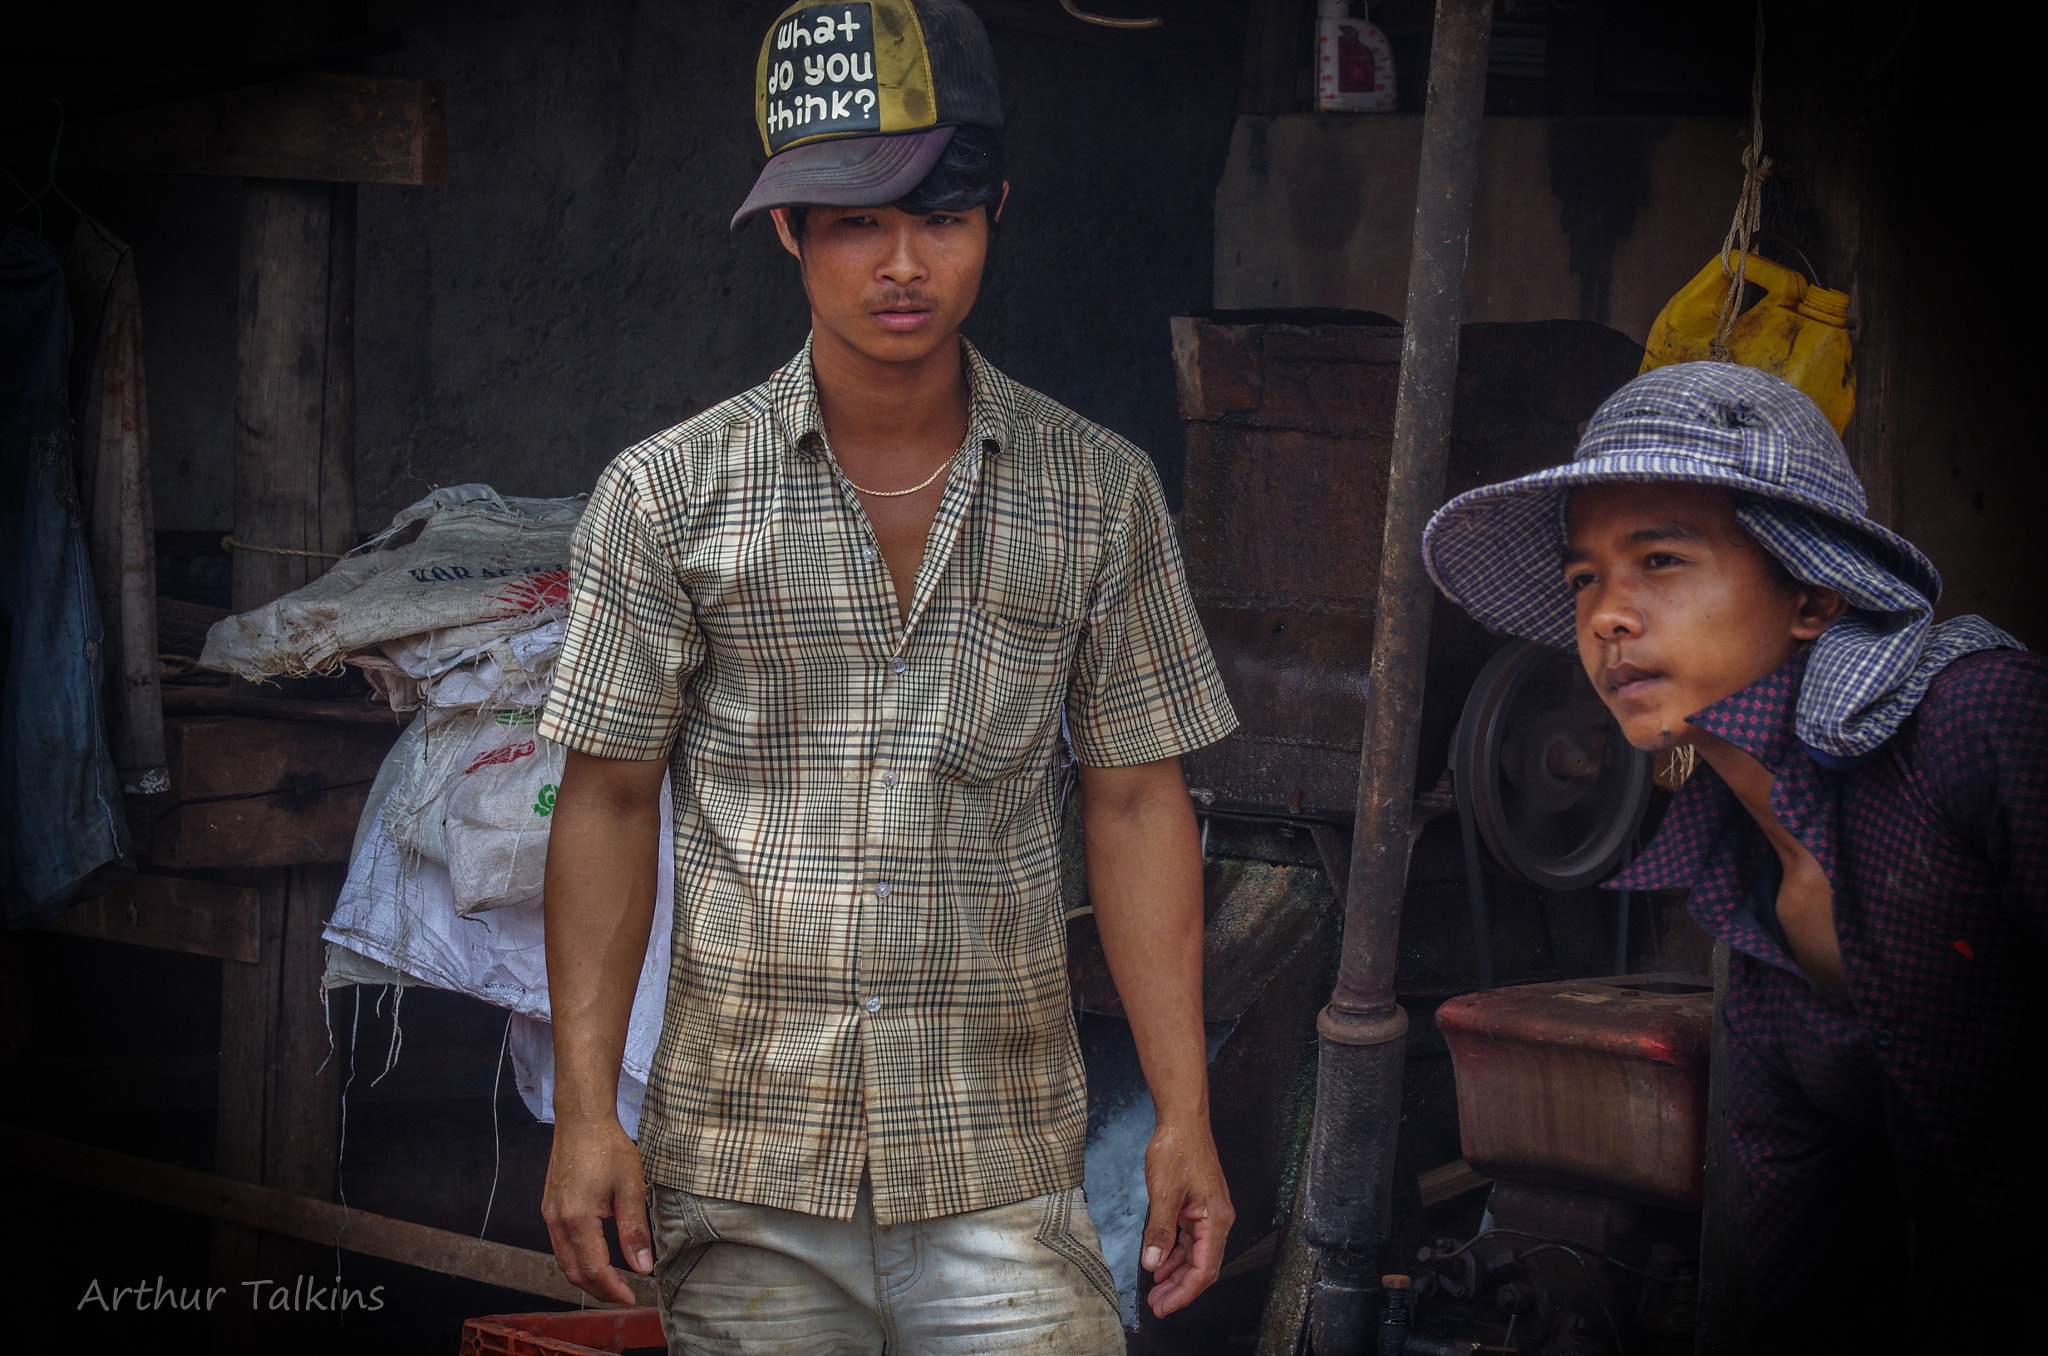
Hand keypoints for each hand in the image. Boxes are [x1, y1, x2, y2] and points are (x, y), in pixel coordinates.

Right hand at [541, 1116, 652, 1304]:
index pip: (594, 1269)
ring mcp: (549, 1215)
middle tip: (624, 1294)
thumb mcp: (630, 1187)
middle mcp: (557, 1221)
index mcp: (577, 1218)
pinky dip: (578, 1260)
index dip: (613, 1289)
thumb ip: (634, 1230)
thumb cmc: (607, 1147)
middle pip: (574, 1272)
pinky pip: (560, 1246)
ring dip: (587, 1277)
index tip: (632, 1298)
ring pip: (564, 1261)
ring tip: (614, 1281)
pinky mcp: (549, 1208)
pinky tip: (597, 1257)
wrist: (581, 1120)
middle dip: (599, 1290)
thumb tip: (642, 1267)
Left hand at [1140, 1117, 1233, 1317]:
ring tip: (1155, 1291)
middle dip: (1179, 1288)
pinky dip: (1175, 1254)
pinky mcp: (1198, 1208)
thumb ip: (1160, 1231)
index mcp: (1216, 1220)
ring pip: (1195, 1255)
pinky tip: (1160, 1264)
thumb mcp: (1164, 1193)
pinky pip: (1190, 1240)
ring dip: (1176, 1274)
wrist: (1182, 1121)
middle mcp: (1217, 1221)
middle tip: (1157, 1305)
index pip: (1203, 1269)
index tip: (1164, 1306)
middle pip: (1201, 1267)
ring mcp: (1208, 1215)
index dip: (1184, 1292)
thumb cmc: (1178, 1150)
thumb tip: (1153, 1263)